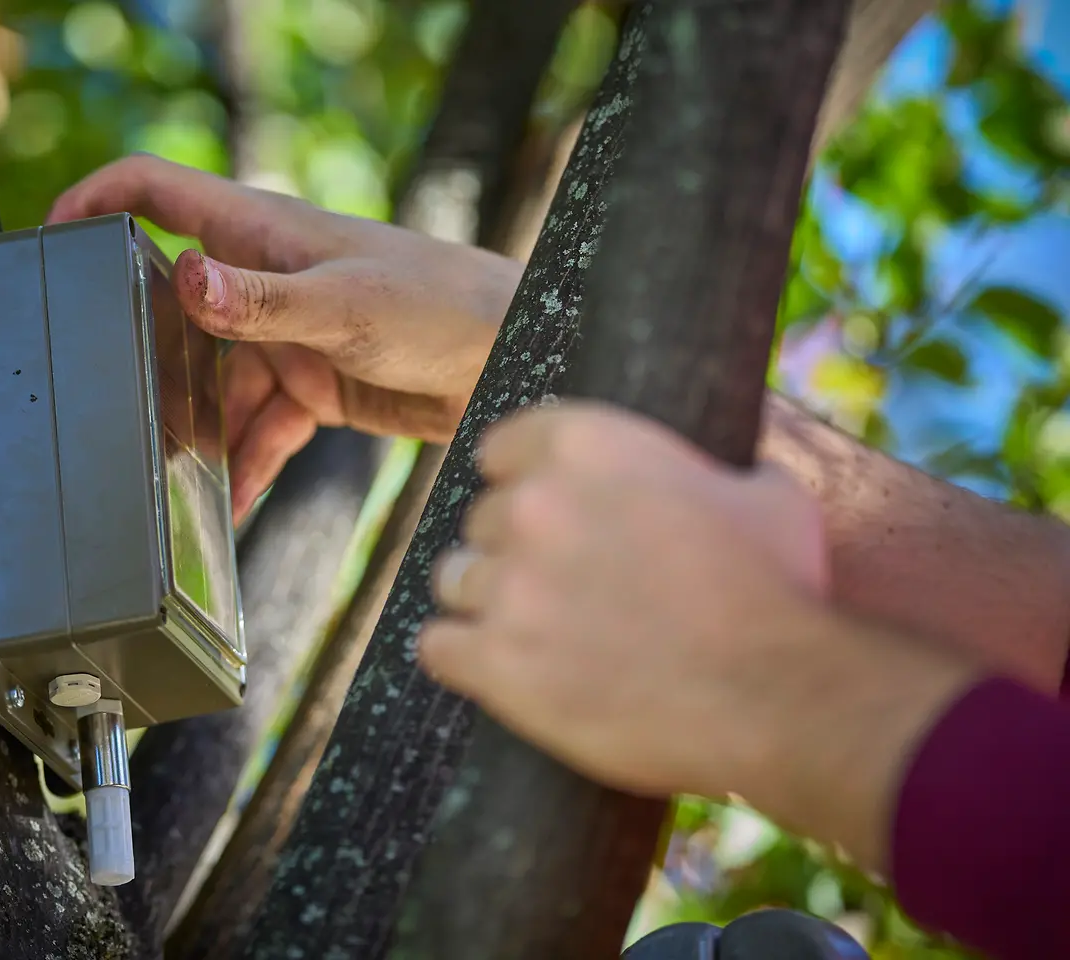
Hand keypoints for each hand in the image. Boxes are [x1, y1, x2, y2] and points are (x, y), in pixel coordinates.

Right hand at [47, 154, 520, 519]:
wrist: (513, 357)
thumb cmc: (443, 302)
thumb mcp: (345, 302)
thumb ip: (262, 301)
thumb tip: (185, 277)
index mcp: (262, 234)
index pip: (156, 191)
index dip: (97, 201)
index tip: (50, 237)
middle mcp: (264, 280)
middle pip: (174, 308)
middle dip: (144, 355)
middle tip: (110, 406)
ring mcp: (286, 335)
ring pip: (216, 384)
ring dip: (198, 431)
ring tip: (171, 479)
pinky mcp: (314, 385)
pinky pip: (262, 428)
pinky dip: (247, 463)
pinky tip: (231, 503)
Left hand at [420, 402, 980, 868]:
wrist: (781, 696)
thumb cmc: (781, 589)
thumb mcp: (761, 493)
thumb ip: (707, 468)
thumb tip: (712, 472)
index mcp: (586, 444)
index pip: (503, 446)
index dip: (522, 478)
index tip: (543, 509)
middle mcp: (533, 505)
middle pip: (482, 518)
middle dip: (514, 547)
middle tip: (557, 582)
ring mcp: (509, 586)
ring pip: (454, 578)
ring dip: (484, 599)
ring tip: (530, 627)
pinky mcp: (496, 663)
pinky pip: (437, 647)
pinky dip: (461, 656)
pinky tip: (492, 665)